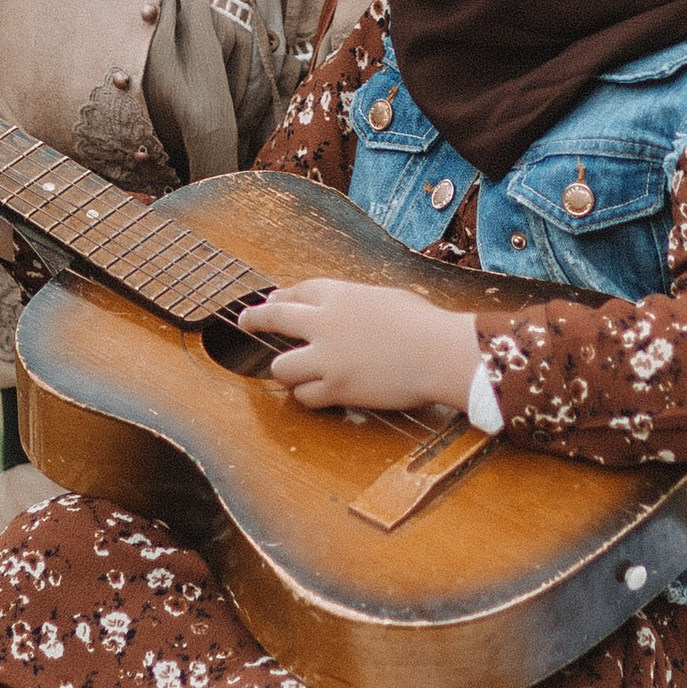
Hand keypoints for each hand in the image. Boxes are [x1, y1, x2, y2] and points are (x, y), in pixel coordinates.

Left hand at [242, 279, 485, 415]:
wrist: (440, 352)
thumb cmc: (425, 324)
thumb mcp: (386, 298)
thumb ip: (356, 304)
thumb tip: (343, 312)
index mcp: (340, 295)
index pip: (298, 291)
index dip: (281, 296)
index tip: (271, 300)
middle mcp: (325, 323)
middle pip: (274, 318)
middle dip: (255, 320)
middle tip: (246, 323)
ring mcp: (327, 357)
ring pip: (281, 366)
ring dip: (287, 369)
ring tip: (294, 372)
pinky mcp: (336, 388)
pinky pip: (305, 396)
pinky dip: (309, 395)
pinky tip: (318, 393)